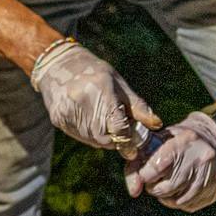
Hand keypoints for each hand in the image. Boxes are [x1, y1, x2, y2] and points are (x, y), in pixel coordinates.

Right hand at [29, 39, 160, 154]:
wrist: (58, 65)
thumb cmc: (95, 73)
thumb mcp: (120, 84)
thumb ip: (138, 107)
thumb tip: (157, 124)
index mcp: (101, 89)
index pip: (118, 126)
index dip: (127, 141)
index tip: (132, 150)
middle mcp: (81, 101)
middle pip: (105, 137)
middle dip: (116, 140)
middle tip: (120, 133)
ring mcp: (67, 111)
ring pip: (93, 140)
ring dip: (103, 139)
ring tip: (105, 123)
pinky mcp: (58, 119)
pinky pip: (80, 137)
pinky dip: (90, 135)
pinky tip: (91, 121)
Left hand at [124, 111, 215, 211]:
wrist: (209, 138)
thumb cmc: (175, 142)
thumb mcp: (154, 143)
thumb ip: (136, 165)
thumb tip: (134, 192)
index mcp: (184, 141)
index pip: (157, 167)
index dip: (145, 176)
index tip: (145, 174)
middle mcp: (202, 156)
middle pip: (168, 187)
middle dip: (155, 188)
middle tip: (155, 182)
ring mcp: (214, 171)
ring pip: (180, 200)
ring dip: (167, 198)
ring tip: (167, 185)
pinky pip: (192, 205)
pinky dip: (180, 202)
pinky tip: (181, 189)